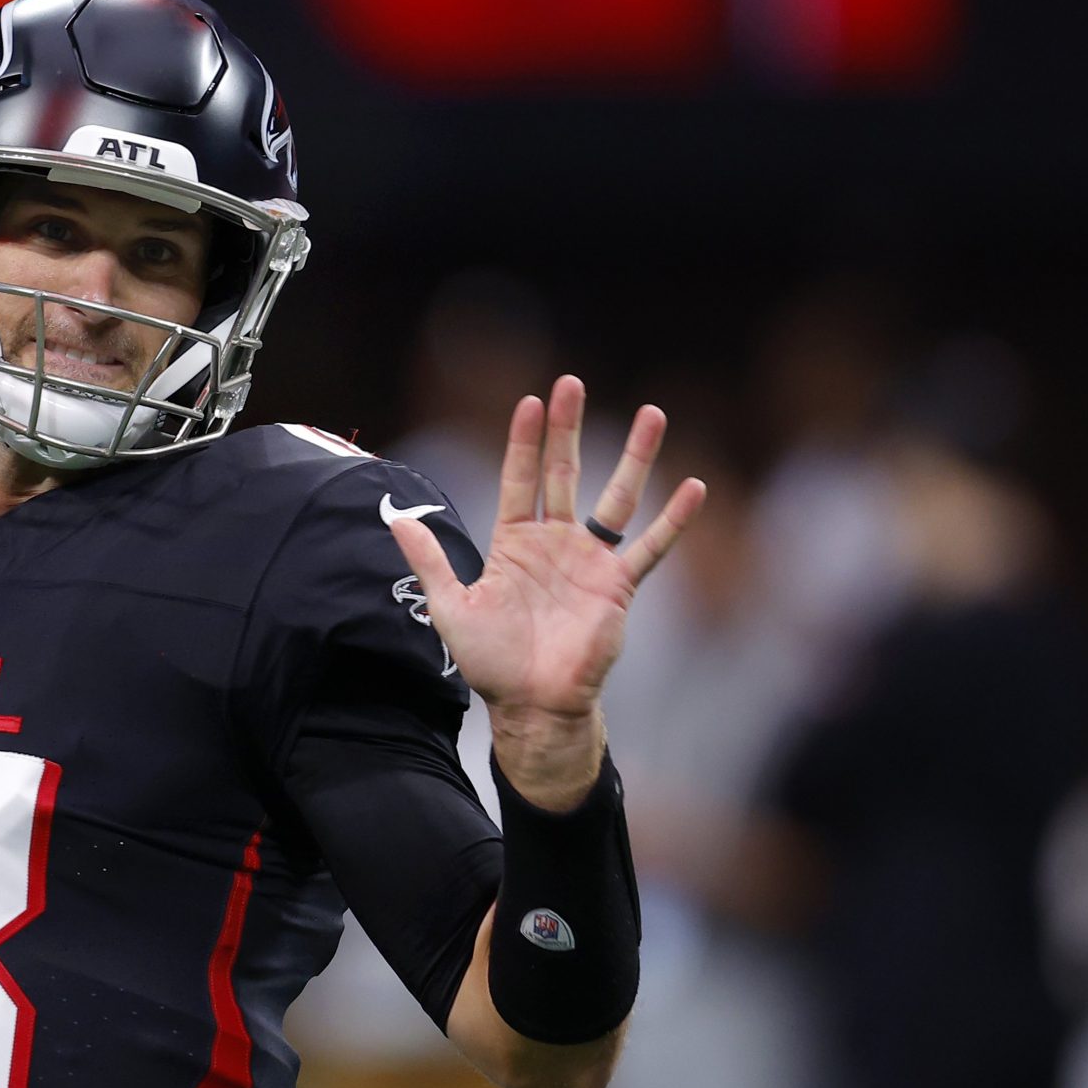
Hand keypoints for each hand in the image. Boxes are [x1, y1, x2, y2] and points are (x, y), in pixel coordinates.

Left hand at [386, 374, 704, 806]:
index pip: (520, 477)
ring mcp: (589, 561)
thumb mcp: (449, 605)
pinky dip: (674, 520)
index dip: (525, 440)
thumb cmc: (490, 661)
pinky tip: (695, 487)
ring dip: (634, 456)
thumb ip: (428, 559)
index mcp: (514, 542)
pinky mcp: (618, 586)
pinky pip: (650, 546)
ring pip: (616, 497)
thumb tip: (391, 517)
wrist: (531, 704)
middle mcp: (554, 542)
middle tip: (573, 382)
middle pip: (564, 471)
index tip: (532, 400)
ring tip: (652, 414)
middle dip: (568, 428)